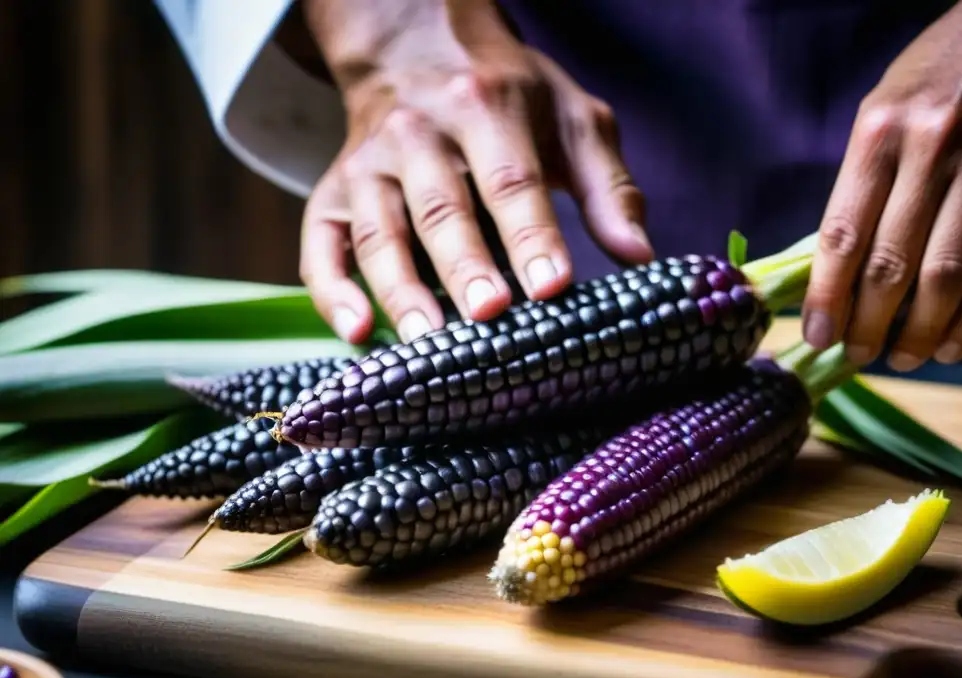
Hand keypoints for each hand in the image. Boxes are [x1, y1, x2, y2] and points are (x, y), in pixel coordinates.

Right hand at [299, 0, 652, 343]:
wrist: (416, 51)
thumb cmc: (508, 97)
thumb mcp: (571, 119)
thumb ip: (607, 187)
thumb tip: (640, 257)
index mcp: (485, 107)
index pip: (511, 179)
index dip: (532, 234)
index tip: (554, 287)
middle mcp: (418, 134)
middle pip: (441, 207)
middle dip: (464, 265)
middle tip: (489, 317)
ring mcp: (368, 166)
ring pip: (379, 233)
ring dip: (401, 290)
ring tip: (428, 342)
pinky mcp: (333, 194)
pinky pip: (320, 245)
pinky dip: (332, 292)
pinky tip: (357, 333)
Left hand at [802, 0, 961, 369]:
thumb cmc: (935, 75)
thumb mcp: (881, 114)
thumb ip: (861, 184)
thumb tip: (834, 267)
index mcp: (879, 134)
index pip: (842, 234)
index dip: (827, 297)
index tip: (816, 335)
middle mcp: (932, 152)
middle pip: (892, 264)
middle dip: (868, 324)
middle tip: (854, 355)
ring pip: (948, 274)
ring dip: (921, 331)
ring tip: (901, 359)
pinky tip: (952, 343)